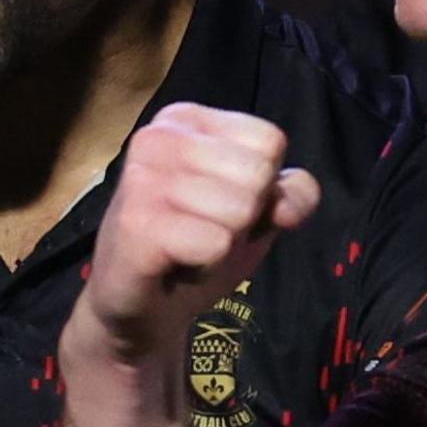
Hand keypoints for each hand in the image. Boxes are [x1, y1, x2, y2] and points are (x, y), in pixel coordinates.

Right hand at [74, 103, 320, 369]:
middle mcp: (158, 137)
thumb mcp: (257, 213)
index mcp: (186, 120)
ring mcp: (141, 178)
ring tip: (186, 245)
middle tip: (201, 229)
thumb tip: (286, 205)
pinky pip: (215, 243)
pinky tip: (174, 262)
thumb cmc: (197, 247)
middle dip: (243, 216)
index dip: (262, 186)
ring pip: (239, 209)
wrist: (140, 306)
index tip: (222, 203)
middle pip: (257, 172)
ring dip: (222, 244)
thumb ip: (290, 195)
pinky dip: (206, 264)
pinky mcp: (136, 224)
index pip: (269, 140)